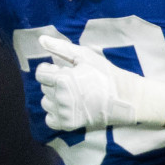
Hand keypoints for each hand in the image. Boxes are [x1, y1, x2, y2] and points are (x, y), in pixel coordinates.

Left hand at [35, 35, 164, 129]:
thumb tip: (41, 39)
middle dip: (54, 82)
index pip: (40, 74)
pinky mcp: (69, 125)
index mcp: (62, 80)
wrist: (124, 98)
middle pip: (44, 87)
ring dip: (54, 97)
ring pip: (46, 102)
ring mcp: (64, 113)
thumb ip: (60, 48)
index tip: (63, 70)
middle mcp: (60, 98)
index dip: (50, 69)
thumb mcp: (84, 56)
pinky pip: (50, 119)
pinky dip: (55, 113)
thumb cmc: (104, 74)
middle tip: (72, 82)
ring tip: (71, 94)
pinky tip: (67, 107)